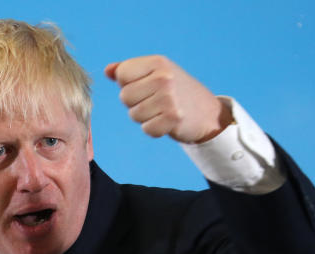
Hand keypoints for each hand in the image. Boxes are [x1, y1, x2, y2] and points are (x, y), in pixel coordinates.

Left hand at [104, 55, 232, 143]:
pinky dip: (154, 129)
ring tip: (162, 110)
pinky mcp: (173, 118)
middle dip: (135, 103)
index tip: (145, 86)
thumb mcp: (156, 73)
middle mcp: (164, 77)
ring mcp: (169, 98)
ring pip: (133, 115)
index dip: (128, 84)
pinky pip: (147, 129)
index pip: (121, 75)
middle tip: (155, 101)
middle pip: (124, 96)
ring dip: (145, 117)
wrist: (207, 112)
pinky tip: (166, 122)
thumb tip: (107, 71)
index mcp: (158, 62)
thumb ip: (130, 70)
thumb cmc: (176, 91)